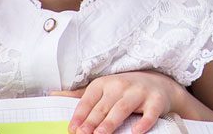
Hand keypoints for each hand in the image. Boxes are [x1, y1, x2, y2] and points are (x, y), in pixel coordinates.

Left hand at [54, 70, 188, 133]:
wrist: (160, 84)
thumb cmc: (125, 89)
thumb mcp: (103, 88)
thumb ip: (80, 95)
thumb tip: (52, 95)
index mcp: (104, 83)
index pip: (89, 99)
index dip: (80, 114)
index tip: (72, 128)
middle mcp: (121, 85)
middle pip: (104, 106)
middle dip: (92, 121)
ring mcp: (139, 92)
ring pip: (122, 108)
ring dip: (111, 122)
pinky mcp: (156, 101)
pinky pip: (150, 113)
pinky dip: (143, 122)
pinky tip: (135, 132)